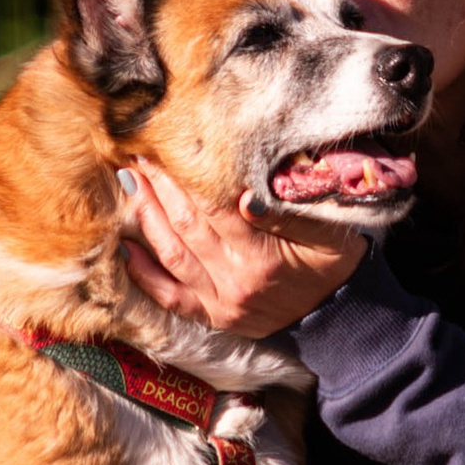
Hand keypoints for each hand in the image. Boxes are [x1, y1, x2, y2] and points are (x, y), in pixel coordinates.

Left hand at [119, 157, 365, 339]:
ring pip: (172, 256)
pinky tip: (125, 248)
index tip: (164, 147)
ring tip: (128, 183)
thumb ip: (288, 212)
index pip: (213, 207)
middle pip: (185, 226)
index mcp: (264, 256)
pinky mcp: (214, 317)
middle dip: (158, 187)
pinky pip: (171, 297)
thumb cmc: (334, 262)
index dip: (184, 176)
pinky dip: (144, 274)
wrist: (339, 314)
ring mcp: (221, 302)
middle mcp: (236, 281)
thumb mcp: (329, 232)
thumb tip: (245, 195)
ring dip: (145, 218)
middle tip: (136, 154)